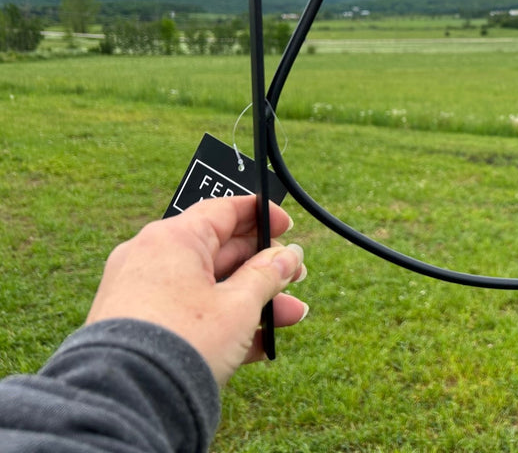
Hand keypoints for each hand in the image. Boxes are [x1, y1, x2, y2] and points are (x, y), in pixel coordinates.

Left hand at [86, 195, 307, 385]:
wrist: (128, 400)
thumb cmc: (184, 339)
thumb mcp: (239, 305)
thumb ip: (268, 275)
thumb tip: (288, 256)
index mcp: (173, 238)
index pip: (222, 210)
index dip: (260, 215)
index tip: (287, 223)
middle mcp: (151, 258)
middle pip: (220, 251)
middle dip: (264, 267)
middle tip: (296, 275)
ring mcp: (142, 293)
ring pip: (209, 286)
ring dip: (253, 299)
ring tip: (290, 315)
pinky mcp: (140, 327)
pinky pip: (190, 312)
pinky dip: (224, 320)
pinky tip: (260, 341)